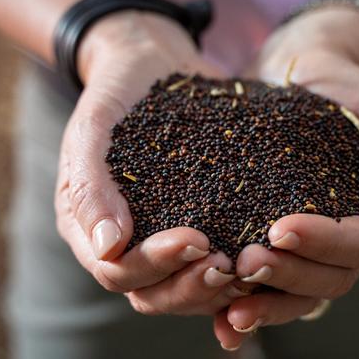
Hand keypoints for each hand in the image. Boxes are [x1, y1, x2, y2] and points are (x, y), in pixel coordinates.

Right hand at [54, 12, 239, 315]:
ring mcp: (165, 237)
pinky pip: (216, 259)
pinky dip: (238, 268)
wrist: (152, 64)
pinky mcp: (203, 225)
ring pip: (187, 288)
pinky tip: (268, 257)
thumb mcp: (92, 128)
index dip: (155, 266)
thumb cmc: (116, 93)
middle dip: (191, 286)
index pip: (118, 272)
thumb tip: (109, 249)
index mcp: (91, 230)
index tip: (195, 240)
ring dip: (218, 287)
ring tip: (251, 266)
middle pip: (154, 294)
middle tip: (227, 265)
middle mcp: (128, 245)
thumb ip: (90, 186)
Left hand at [214, 9, 358, 349]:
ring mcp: (308, 248)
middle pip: (326, 280)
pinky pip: (265, 287)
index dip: (324, 244)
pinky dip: (246, 306)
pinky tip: (219, 322)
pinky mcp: (271, 244)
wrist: (300, 76)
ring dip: (264, 304)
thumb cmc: (347, 90)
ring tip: (229, 304)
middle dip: (286, 276)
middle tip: (244, 263)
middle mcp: (344, 243)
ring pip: (296, 295)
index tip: (281, 229)